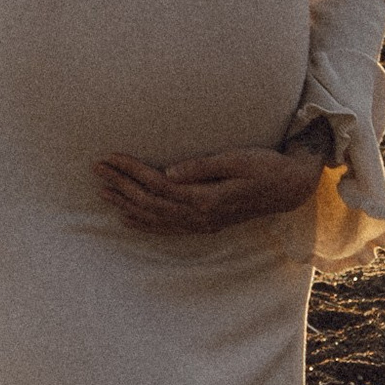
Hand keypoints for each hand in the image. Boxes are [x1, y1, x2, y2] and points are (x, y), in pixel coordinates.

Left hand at [94, 147, 318, 234]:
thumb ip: (202, 167)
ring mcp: (201, 223)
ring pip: (154, 217)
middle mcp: (199, 216)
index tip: (109, 156)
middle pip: (149, 202)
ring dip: (126, 204)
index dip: (130, 170)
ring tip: (102, 191)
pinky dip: (143, 223)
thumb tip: (169, 172)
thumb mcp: (236, 159)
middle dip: (120, 185)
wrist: (288, 188)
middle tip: (96, 168)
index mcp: (204, 197)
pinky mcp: (204, 224)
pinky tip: (126, 218)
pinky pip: (167, 228)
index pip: (156, 184)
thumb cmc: (264, 167)